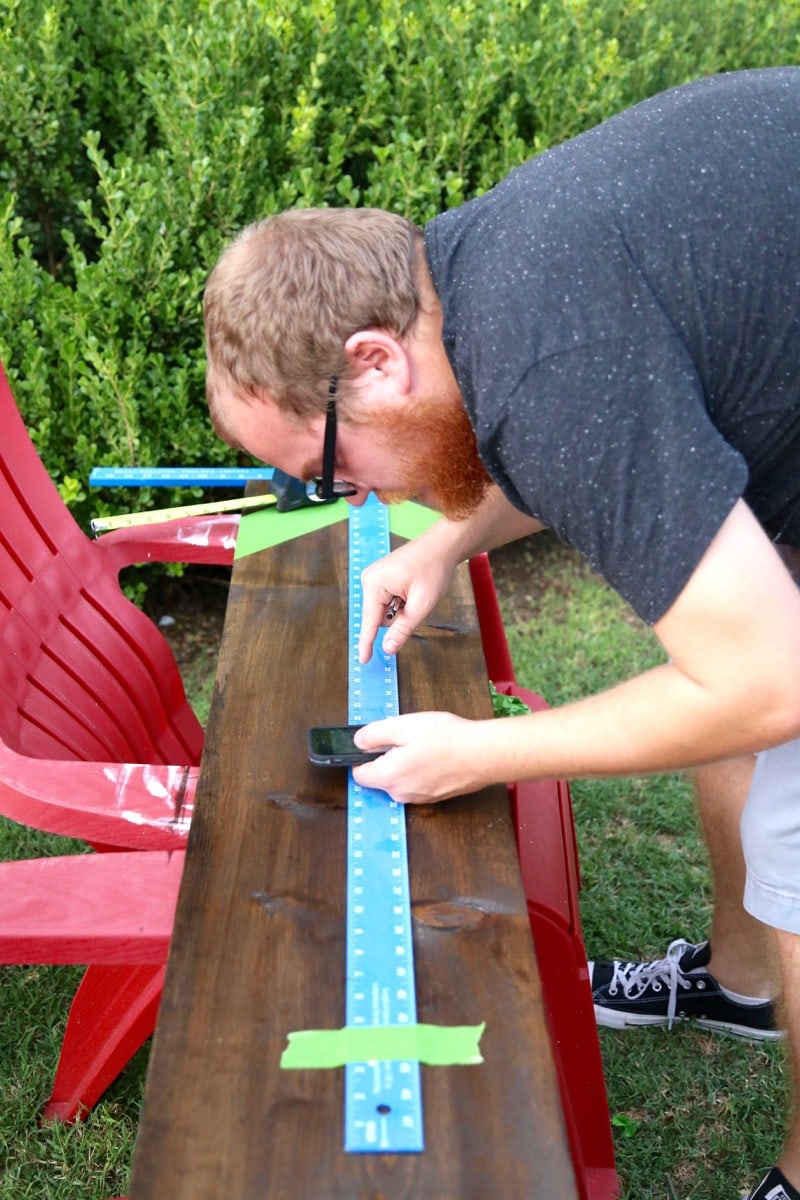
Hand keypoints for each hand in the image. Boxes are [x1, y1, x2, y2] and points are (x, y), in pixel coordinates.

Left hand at [352, 712, 492, 803]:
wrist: (484, 755)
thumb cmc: (446, 739)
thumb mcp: (404, 725)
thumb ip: (374, 734)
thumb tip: (358, 741)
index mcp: (389, 776)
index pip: (359, 775)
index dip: (361, 758)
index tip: (374, 744)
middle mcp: (401, 794)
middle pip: (380, 778)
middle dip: (386, 759)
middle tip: (406, 739)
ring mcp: (419, 798)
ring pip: (400, 780)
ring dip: (405, 765)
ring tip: (425, 746)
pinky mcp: (435, 798)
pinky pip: (417, 784)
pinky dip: (421, 771)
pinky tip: (436, 756)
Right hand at [358, 540, 455, 662]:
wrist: (443, 545)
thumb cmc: (433, 568)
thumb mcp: (422, 604)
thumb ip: (403, 628)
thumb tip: (388, 648)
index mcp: (375, 584)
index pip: (370, 622)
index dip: (367, 643)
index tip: (363, 660)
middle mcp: (370, 580)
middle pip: (379, 617)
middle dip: (399, 616)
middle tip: (417, 601)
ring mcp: (375, 577)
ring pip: (385, 610)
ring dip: (402, 609)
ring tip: (417, 591)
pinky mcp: (382, 577)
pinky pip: (388, 601)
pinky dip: (402, 602)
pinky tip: (413, 588)